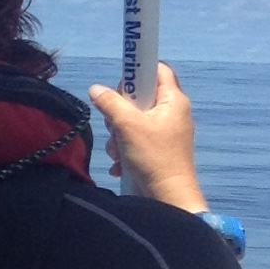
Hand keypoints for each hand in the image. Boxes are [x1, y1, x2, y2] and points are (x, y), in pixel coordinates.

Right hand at [87, 62, 208, 209]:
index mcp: (173, 100)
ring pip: (133, 121)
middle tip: (116, 124)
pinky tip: (121, 163)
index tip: (121, 87)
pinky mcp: (158, 150)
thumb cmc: (153, 157)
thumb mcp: (127, 126)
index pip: (157, 69)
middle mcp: (172, 113)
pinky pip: (135, 139)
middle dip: (120, 111)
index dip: (137, 72)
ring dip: (118, 135)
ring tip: (119, 151)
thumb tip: (96, 89)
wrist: (168, 199)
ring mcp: (166, 133)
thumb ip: (110, 103)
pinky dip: (124, 149)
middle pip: (140, 97)